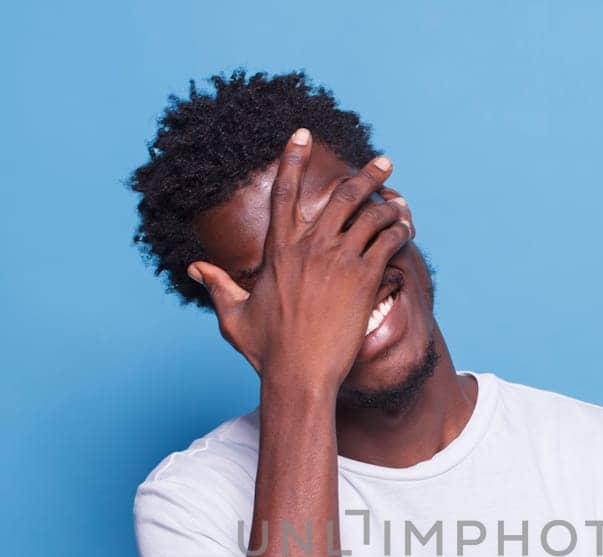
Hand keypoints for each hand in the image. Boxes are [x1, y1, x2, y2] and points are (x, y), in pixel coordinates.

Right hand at [187, 128, 413, 394]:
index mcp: (278, 249)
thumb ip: (218, 285)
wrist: (299, 375)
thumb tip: (195, 268)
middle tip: (384, 162)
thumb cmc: (267, 351)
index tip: (302, 134)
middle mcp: (309, 247)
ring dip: (390, 204)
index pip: (283, 192)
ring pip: (370, 214)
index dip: (292, 159)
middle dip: (366, 174)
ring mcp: (338, 260)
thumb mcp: (234, 315)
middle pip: (342, 194)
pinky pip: (387, 241)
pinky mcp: (363, 279)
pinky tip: (407, 230)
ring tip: (401, 202)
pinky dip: (400, 231)